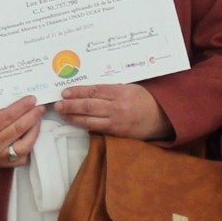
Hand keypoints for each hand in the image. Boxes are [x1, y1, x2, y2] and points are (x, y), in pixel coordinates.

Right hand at [0, 96, 41, 167]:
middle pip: (18, 129)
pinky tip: (32, 134)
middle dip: (32, 116)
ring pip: (24, 145)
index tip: (32, 99)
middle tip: (40, 108)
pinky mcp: (3, 165)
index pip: (8, 115)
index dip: (23, 106)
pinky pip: (23, 156)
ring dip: (34, 130)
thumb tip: (20, 98)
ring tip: (38, 120)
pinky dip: (30, 144)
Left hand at [56, 82, 171, 140]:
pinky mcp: (118, 133)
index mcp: (121, 92)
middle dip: (70, 105)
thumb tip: (89, 89)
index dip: (78, 92)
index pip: (94, 91)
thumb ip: (112, 89)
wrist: (163, 118)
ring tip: (62, 114)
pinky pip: (97, 129)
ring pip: (90, 120)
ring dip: (73, 117)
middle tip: (58, 105)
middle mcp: (118, 107)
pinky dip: (85, 125)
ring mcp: (117, 122)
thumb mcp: (131, 87)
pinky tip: (76, 122)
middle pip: (88, 106)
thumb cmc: (147, 99)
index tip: (65, 92)